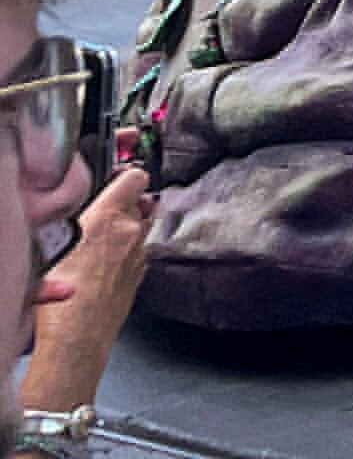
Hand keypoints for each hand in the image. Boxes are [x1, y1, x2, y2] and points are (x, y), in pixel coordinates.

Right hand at [27, 161, 152, 408]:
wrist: (77, 339)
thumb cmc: (58, 298)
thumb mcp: (50, 246)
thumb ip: (67, 220)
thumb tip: (68, 210)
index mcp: (108, 215)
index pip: (134, 176)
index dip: (126, 174)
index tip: (117, 176)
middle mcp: (131, 231)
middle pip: (141, 201)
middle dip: (127, 202)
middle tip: (104, 212)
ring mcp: (140, 254)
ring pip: (142, 227)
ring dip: (129, 227)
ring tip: (101, 241)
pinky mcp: (140, 275)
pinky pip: (138, 253)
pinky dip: (127, 252)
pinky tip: (104, 265)